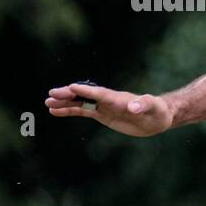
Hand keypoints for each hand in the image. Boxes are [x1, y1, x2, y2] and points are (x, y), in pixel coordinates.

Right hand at [45, 82, 172, 136]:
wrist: (158, 118)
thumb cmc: (158, 110)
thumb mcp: (153, 108)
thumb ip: (143, 105)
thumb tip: (132, 107)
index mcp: (119, 98)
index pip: (100, 93)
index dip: (87, 91)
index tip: (71, 87)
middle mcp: (109, 100)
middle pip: (85, 96)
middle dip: (69, 95)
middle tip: (51, 94)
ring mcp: (104, 107)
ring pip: (81, 103)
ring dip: (65, 103)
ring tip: (47, 103)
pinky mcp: (103, 115)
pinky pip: (83, 112)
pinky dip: (70, 111)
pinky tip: (56, 111)